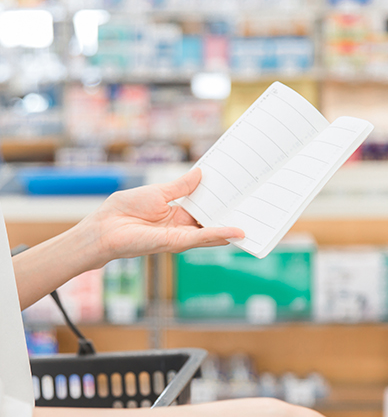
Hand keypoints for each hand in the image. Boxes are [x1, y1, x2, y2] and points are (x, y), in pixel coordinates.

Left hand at [82, 167, 243, 266]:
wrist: (104, 228)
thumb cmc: (124, 210)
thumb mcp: (157, 192)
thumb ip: (181, 187)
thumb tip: (200, 173)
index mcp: (177, 213)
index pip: (204, 207)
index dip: (220, 200)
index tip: (237, 191)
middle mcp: (182, 227)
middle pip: (212, 221)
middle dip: (231, 215)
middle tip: (253, 204)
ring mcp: (181, 236)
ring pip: (212, 232)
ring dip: (232, 228)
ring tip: (253, 221)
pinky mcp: (176, 242)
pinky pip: (202, 238)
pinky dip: (220, 234)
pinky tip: (236, 231)